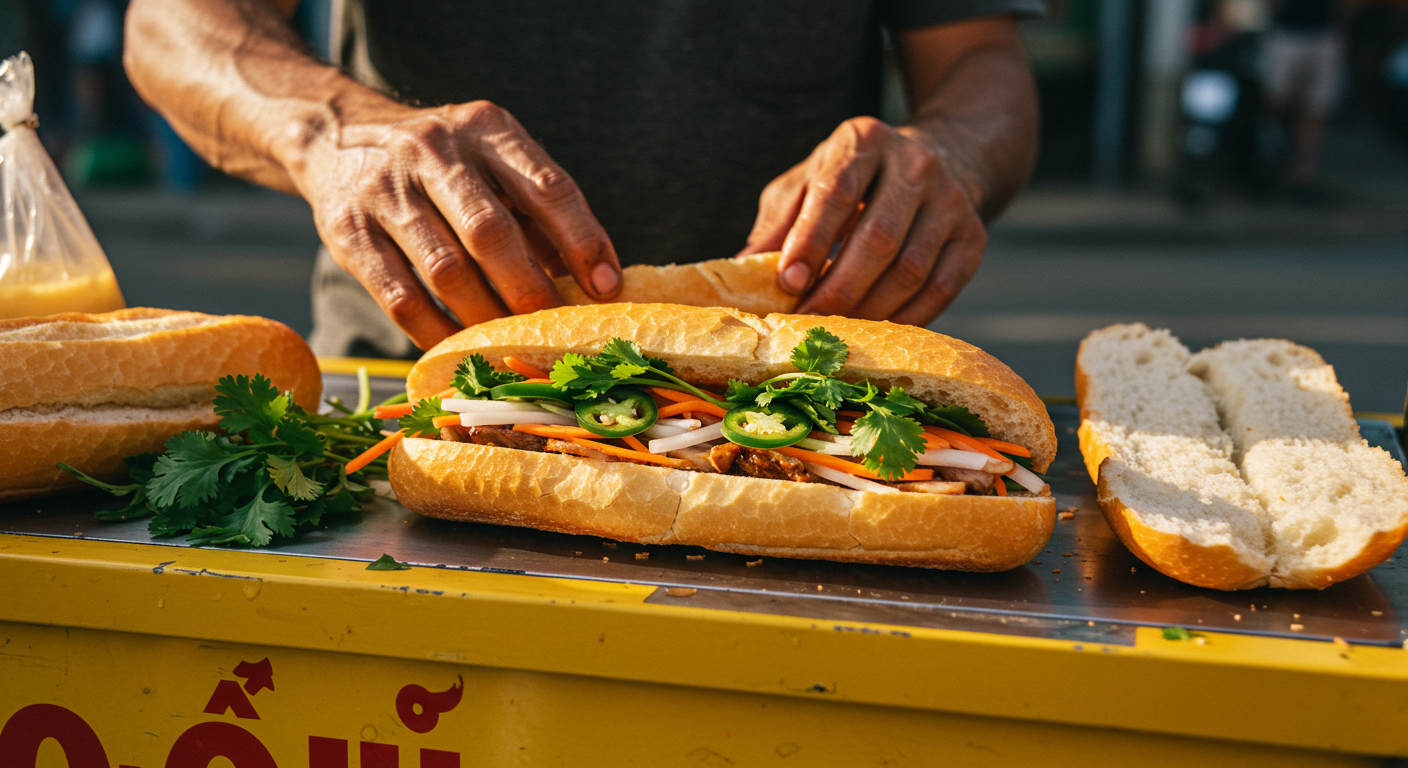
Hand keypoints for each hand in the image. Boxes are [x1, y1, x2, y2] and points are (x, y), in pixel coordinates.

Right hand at [292, 99, 620, 348]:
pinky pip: (401, 299)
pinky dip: (438, 331)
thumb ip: (539, 211)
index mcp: (486, 129)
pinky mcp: (348, 233)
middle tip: (554, 326)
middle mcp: (433, 151)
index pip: (546, 187)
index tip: (606, 286)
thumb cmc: (445, 164)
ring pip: (446, 272)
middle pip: (491, 233)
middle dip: (530, 290)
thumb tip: (593, 281)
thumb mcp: (494, 161)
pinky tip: (462, 346)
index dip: (582, 240)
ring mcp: (385, 191)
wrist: (337, 137)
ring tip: (512, 343)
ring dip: (486, 317)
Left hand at [738, 116, 985, 325]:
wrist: (932, 164)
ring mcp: (951, 200)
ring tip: (838, 333)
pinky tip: (878, 332)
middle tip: (808, 323)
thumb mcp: (806, 184)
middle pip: (877, 238)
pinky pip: (942, 288)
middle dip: (839, 288)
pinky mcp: (973, 236)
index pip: (837, 192)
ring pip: (911, 268)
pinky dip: (908, 318)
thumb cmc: (850, 181)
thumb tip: (742, 271)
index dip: (812, 240)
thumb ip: (778, 223)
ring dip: (871, 309)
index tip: (788, 282)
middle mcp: (915, 164)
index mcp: (864, 141)